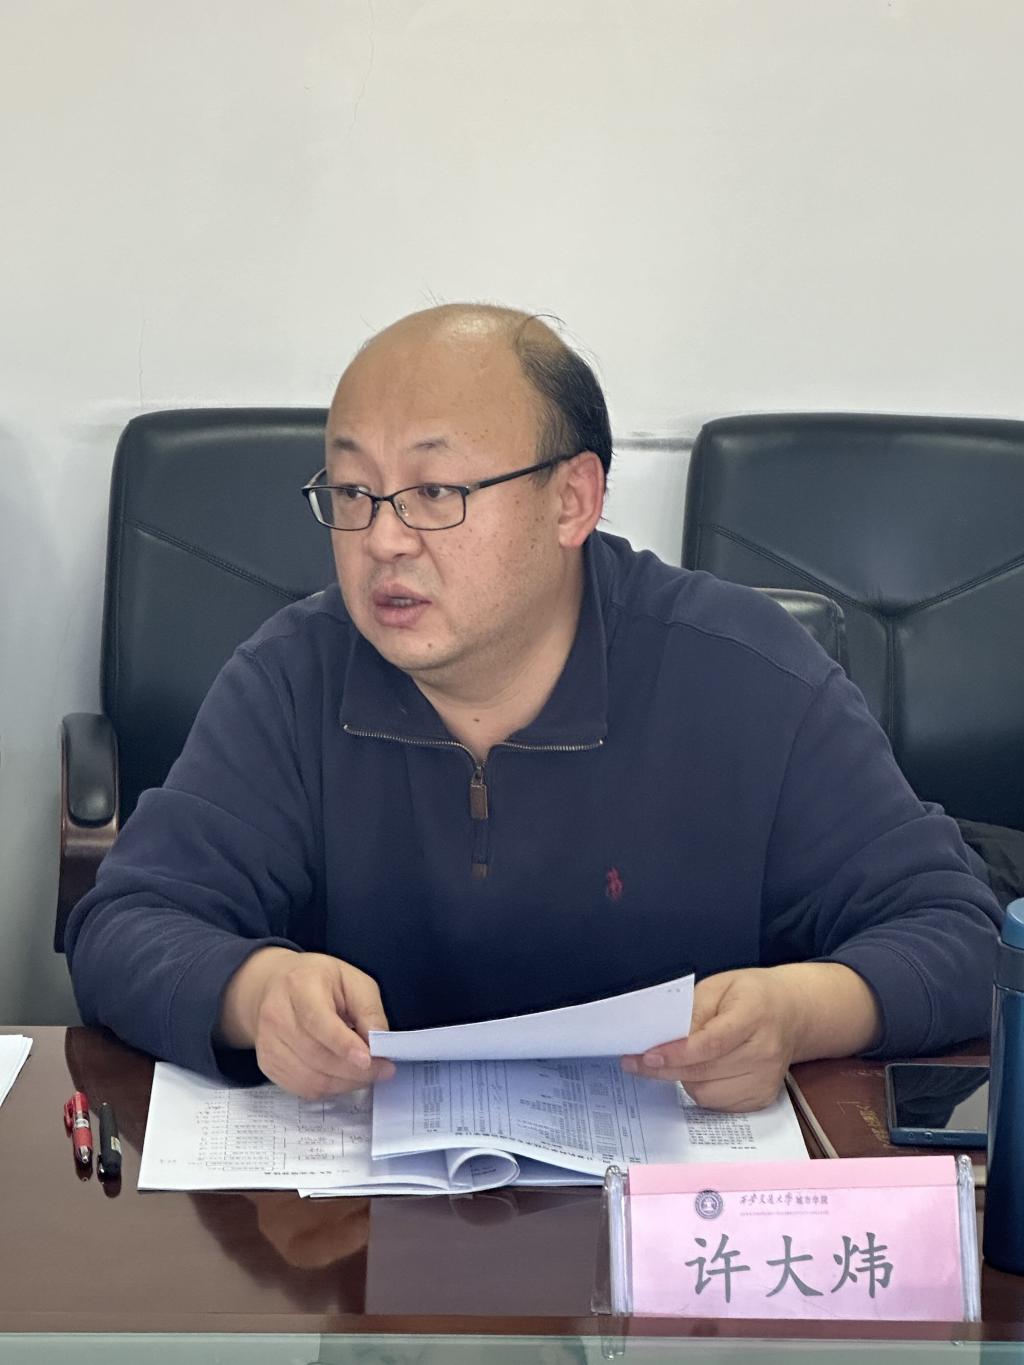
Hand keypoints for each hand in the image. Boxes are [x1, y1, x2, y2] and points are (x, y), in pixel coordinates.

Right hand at [218, 947, 395, 1098]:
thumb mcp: (352, 980)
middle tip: (383, 1070)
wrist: (276, 987)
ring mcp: (267, 1042)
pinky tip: (344, 1078)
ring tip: (368, 1075)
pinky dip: (329, 1089)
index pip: (317, 1020)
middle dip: (354, 1069)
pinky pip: (301, 1088)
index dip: (343, 1044)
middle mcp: (276, 1015)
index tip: (368, 1059)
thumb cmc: (319, 981)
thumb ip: (368, 1008)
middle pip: (315, 1054)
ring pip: (309, 1078)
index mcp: (299, 986)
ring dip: (345, 1083)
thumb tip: (379, 1041)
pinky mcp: (267, 1064)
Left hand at [620, 963, 880, 1111]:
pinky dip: (700, 1089)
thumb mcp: (719, 985)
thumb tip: (664, 1036)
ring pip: (706, 1092)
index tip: (646, 1056)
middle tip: (636, 1063)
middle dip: (665, 1068)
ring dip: (682, 1078)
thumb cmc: (750, 995)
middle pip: (705, 1071)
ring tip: (674, 1060)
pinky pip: (717, 1103)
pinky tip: (698, 1071)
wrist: (792, 1013)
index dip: (676, 1053)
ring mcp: (766, 1079)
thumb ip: (692, 1009)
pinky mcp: (763, 1098)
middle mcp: (764, 1052)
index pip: (711, 1043)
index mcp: (754, 1015)